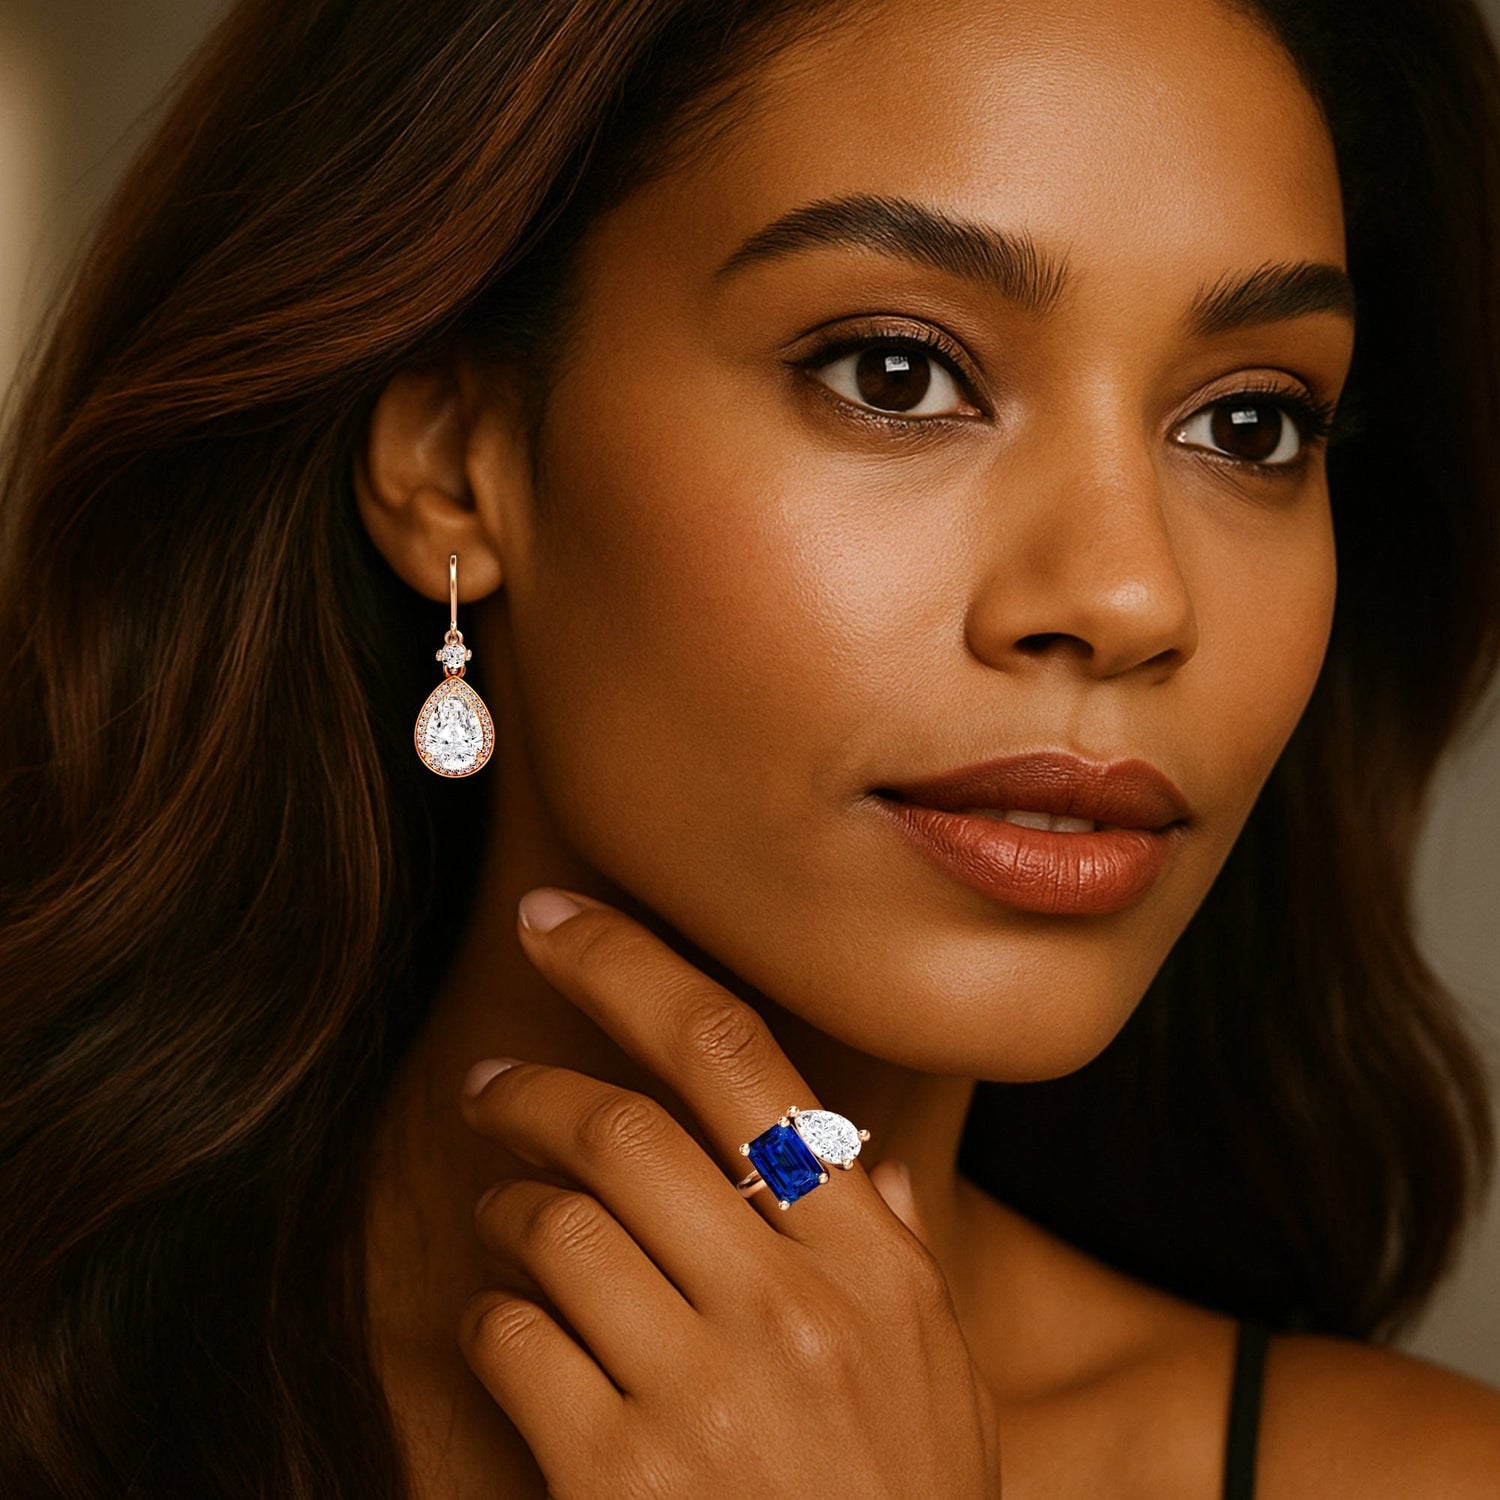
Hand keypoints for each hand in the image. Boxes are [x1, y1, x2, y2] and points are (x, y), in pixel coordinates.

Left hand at [456, 886, 1002, 1498]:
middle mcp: (786, 1304)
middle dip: (531, 1090)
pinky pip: (512, 1342)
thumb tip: (851, 1158)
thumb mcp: (939, 1381)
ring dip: (510, 1209)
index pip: (737, 1059)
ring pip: (555, 1224)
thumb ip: (891, 1254)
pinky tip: (502, 1334)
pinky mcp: (611, 1476)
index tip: (560, 919)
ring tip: (506, 1219)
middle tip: (488, 1087)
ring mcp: (698, 1391)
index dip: (634, 966)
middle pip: (622, 1127)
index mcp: (867, 1261)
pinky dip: (488, 1321)